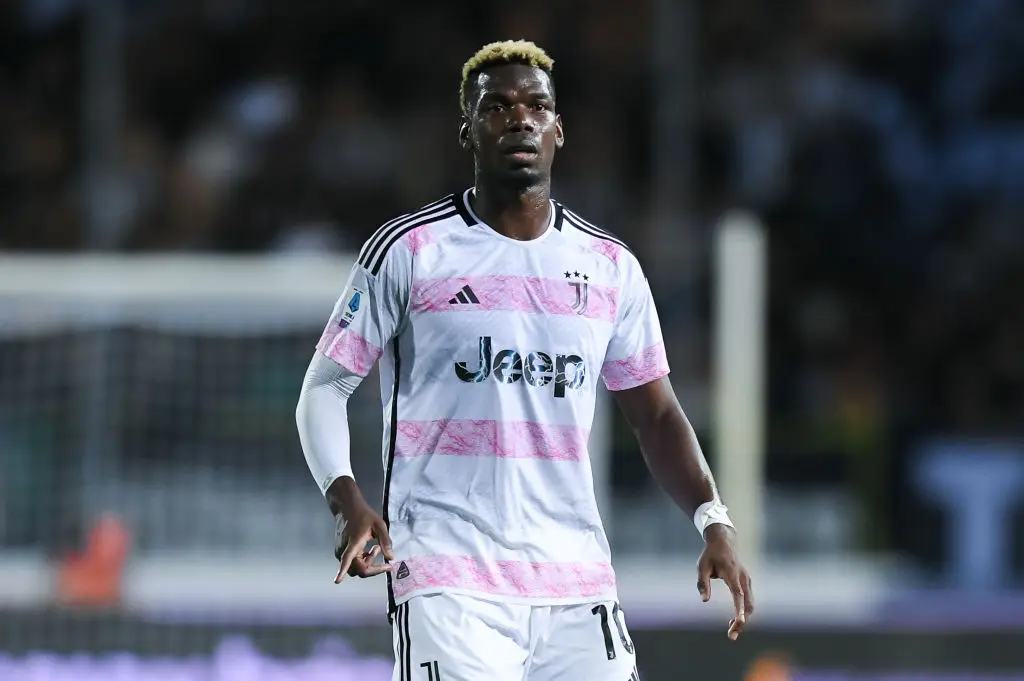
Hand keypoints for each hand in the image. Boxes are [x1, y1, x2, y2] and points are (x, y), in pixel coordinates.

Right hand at [333, 502, 393, 582]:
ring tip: (375, 547)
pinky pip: (352, 563)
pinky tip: (368, 549)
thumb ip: (386, 541)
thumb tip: (391, 557)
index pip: (346, 560)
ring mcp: (340, 551)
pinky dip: (362, 560)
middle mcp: (343, 550)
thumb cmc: (364, 514)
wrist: (348, 507)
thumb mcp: (379, 525)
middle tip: (380, 551)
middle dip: (373, 566)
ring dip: (367, 563)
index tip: (337, 581)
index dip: (341, 571)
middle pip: (357, 569)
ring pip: (355, 568)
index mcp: (353, 543)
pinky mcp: (340, 552)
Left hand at [697, 524, 753, 640]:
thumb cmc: (711, 554)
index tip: (740, 622)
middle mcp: (743, 578)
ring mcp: (747, 580)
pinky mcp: (747, 582)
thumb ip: (702, 583)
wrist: (724, 540)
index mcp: (732, 574)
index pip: (737, 594)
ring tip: (731, 630)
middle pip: (748, 604)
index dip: (739, 609)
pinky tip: (734, 620)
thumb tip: (704, 600)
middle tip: (731, 636)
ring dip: (744, 618)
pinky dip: (744, 612)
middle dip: (742, 621)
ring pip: (750, 604)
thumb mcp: (701, 566)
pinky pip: (748, 600)